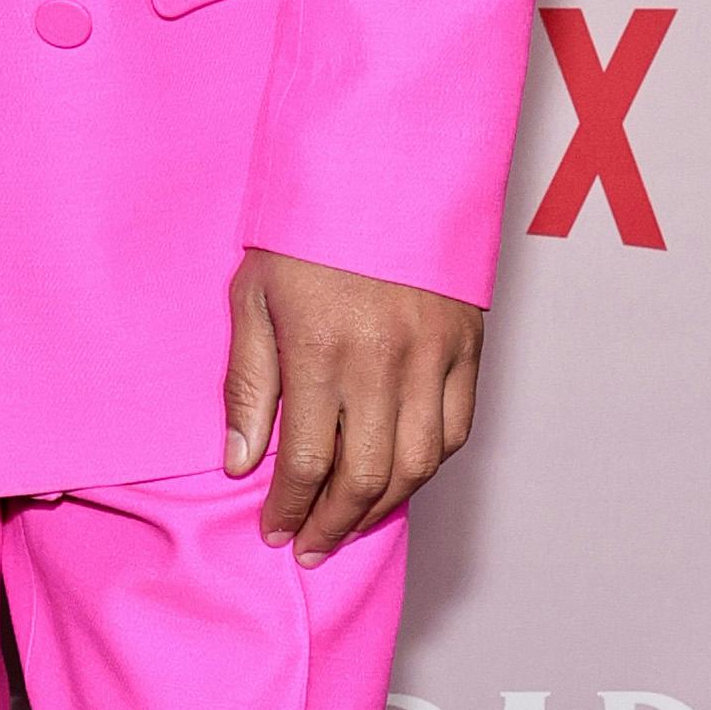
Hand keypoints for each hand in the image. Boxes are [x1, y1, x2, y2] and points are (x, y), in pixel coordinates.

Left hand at [224, 249, 482, 561]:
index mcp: (323, 348)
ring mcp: (434, 354)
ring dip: (383, 506)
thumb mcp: (253, 296)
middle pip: (366, 477)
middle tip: (310, 544)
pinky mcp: (467, 344)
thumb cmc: (307, 228)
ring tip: (350, 521)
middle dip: (333, 523)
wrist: (381, 165)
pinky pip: (457, 428)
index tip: (275, 530)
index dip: (289, 508)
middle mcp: (384, 358)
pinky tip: (400, 476)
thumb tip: (243, 463)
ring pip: (418, 464)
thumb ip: (250, 383)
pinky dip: (429, 464)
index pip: (305, 461)